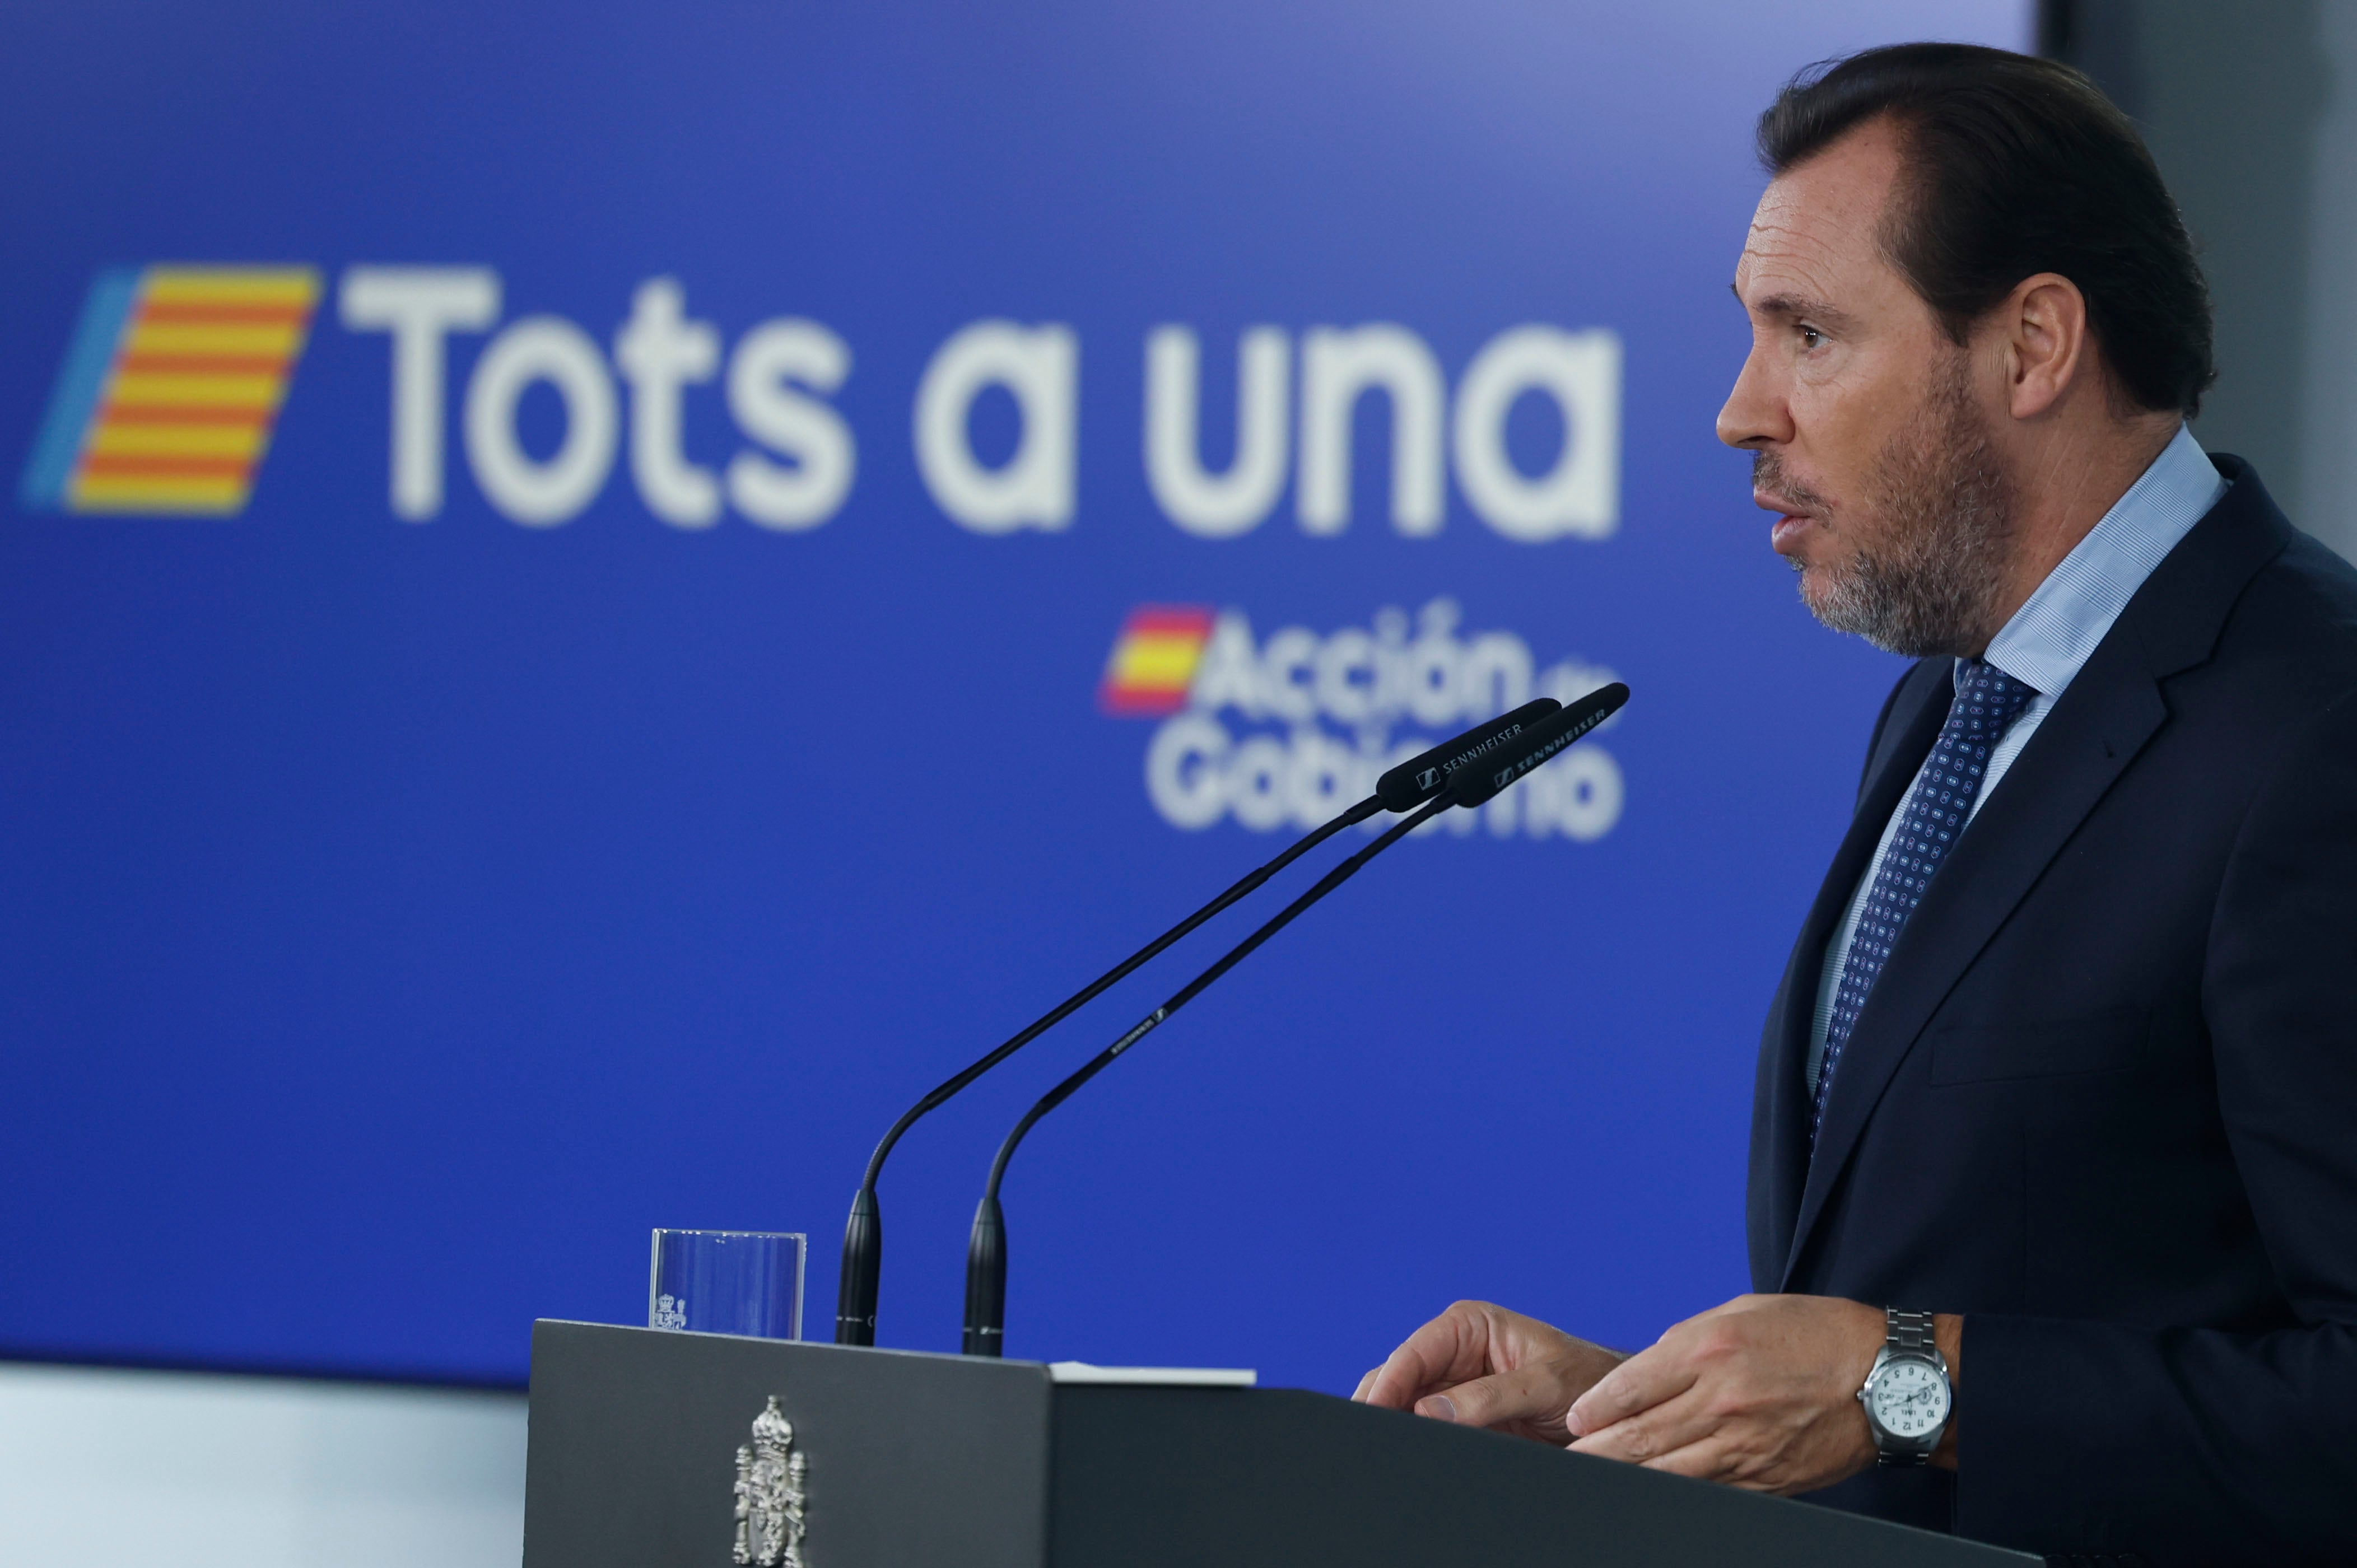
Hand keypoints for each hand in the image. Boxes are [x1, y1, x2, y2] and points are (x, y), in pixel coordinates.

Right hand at [1351, 1301, 1625, 1444]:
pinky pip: (1425, 1428)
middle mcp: (1454, 1352)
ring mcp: (1454, 1386)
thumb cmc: (1589, 1379)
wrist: (1617, 1410)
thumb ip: (1488, 1396)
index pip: (1414, 1353)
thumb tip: (1428, 1411)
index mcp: (1469, 1325)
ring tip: (1384, 1448)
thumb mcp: (1546, 1384)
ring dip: (1393, 1422)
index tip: (1372, 1413)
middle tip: (1372, 1439)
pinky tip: (1406, 1453)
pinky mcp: (1460, 1418)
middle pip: (1399, 1378)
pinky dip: (1412, 1439)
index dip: (1388, 1383)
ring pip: (1403, 1404)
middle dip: (1382, 1404)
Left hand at [1565, 1293, 1891, 1493]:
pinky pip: (1708, 1490)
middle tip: (1566, 1455)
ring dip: (1624, 1475)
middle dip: (1595, 1449)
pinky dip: (1676, 1492)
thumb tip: (1648, 1371)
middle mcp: (1722, 1398)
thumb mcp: (1743, 1314)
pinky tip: (1653, 1491)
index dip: (1596, 1406)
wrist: (1887, 1377)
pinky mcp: (1765, 1477)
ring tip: (1594, 1475)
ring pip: (1667, 1469)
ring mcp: (1744, 1444)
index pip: (1632, 1384)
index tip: (1576, 1418)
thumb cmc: (1815, 1335)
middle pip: (1640, 1434)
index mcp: (1710, 1348)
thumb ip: (1689, 1342)